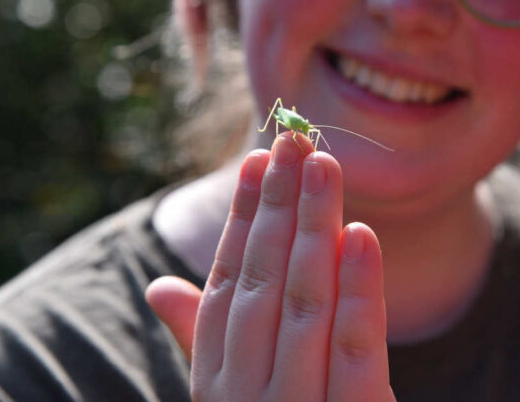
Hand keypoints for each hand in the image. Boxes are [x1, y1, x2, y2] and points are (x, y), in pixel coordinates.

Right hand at [146, 132, 394, 400]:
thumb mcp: (237, 391)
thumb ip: (202, 336)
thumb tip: (156, 285)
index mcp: (216, 377)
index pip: (227, 281)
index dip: (242, 216)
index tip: (256, 160)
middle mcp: (246, 392)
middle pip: (263, 280)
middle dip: (277, 205)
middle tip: (292, 142)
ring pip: (306, 301)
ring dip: (314, 227)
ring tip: (324, 165)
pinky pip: (354, 350)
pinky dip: (358, 289)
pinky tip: (362, 234)